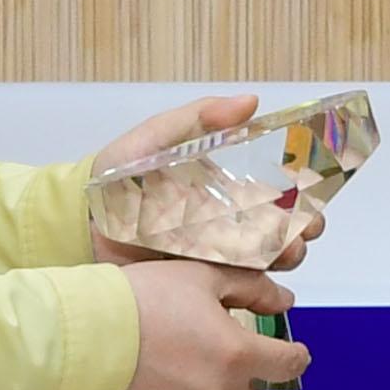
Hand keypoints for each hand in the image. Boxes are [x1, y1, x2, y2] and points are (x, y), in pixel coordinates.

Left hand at [90, 93, 327, 269]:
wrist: (75, 223)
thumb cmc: (112, 178)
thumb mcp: (155, 139)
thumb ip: (198, 119)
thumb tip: (250, 103)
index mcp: (222, 192)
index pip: (274, 198)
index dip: (300, 201)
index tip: (313, 202)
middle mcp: (223, 227)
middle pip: (278, 233)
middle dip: (299, 234)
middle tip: (304, 230)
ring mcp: (209, 258)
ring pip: (261, 263)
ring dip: (281, 258)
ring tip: (284, 252)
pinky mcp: (192, 284)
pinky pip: (227, 286)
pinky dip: (248, 283)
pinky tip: (255, 277)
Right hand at [104, 260, 309, 389]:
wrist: (85, 334)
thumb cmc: (142, 300)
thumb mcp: (202, 276)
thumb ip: (250, 289)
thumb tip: (280, 300)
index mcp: (236, 356)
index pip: (287, 366)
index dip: (294, 356)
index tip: (290, 352)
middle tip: (230, 367)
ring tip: (177, 361)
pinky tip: (152, 374)